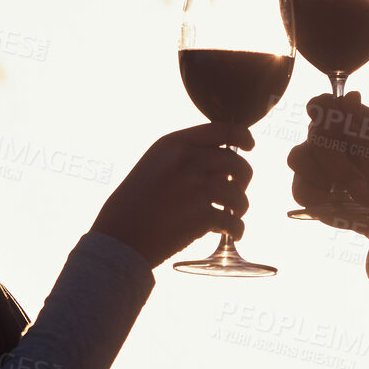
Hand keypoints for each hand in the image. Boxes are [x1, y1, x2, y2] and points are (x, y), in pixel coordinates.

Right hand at [91, 123, 254, 267]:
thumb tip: (222, 157)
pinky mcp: (201, 216)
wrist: (118, 238)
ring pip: (238, 194)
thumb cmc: (134, 204)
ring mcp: (195, 188)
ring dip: (240, 207)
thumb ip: (183, 156)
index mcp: (174, 144)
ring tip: (233, 215)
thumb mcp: (154, 164)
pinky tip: (233, 233)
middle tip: (236, 192)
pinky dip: (237, 230)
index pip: (223, 129)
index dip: (243, 137)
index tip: (250, 146)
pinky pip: (233, 221)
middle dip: (243, 179)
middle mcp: (187, 161)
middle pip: (236, 163)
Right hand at [286, 92, 368, 223]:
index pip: (320, 105)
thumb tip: (349, 97)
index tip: (337, 120)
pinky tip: (342, 200)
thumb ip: (366, 118)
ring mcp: (312, 164)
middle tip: (361, 178)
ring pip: (298, 158)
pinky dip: (320, 196)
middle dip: (336, 157)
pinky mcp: (308, 190)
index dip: (321, 108)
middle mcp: (323, 138)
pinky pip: (300, 189)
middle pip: (313, 133)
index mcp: (341, 120)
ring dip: (328, 174)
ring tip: (357, 188)